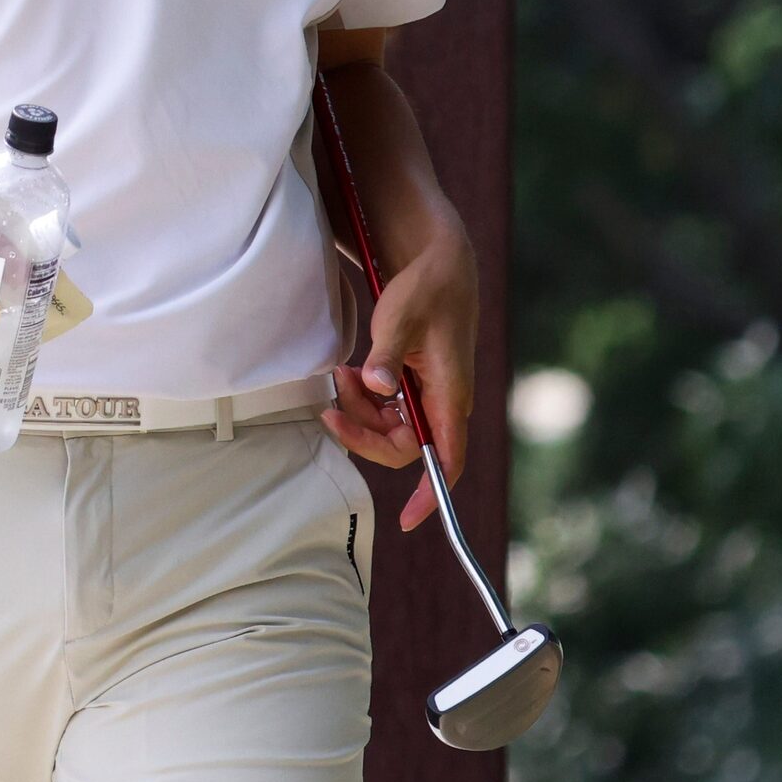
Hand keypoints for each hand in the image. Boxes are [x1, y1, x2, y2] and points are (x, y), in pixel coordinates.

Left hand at [320, 220, 478, 531]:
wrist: (440, 261)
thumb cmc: (427, 288)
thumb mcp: (403, 316)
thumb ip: (387, 353)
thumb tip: (376, 386)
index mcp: (450, 394)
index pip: (446, 460)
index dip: (429, 494)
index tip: (406, 519)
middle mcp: (442, 401)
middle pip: (403, 446)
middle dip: (363, 433)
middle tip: (331, 407)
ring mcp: (427, 393)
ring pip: (388, 426)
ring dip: (358, 411)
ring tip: (340, 376)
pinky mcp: (413, 381)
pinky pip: (385, 407)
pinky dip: (362, 397)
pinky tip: (349, 372)